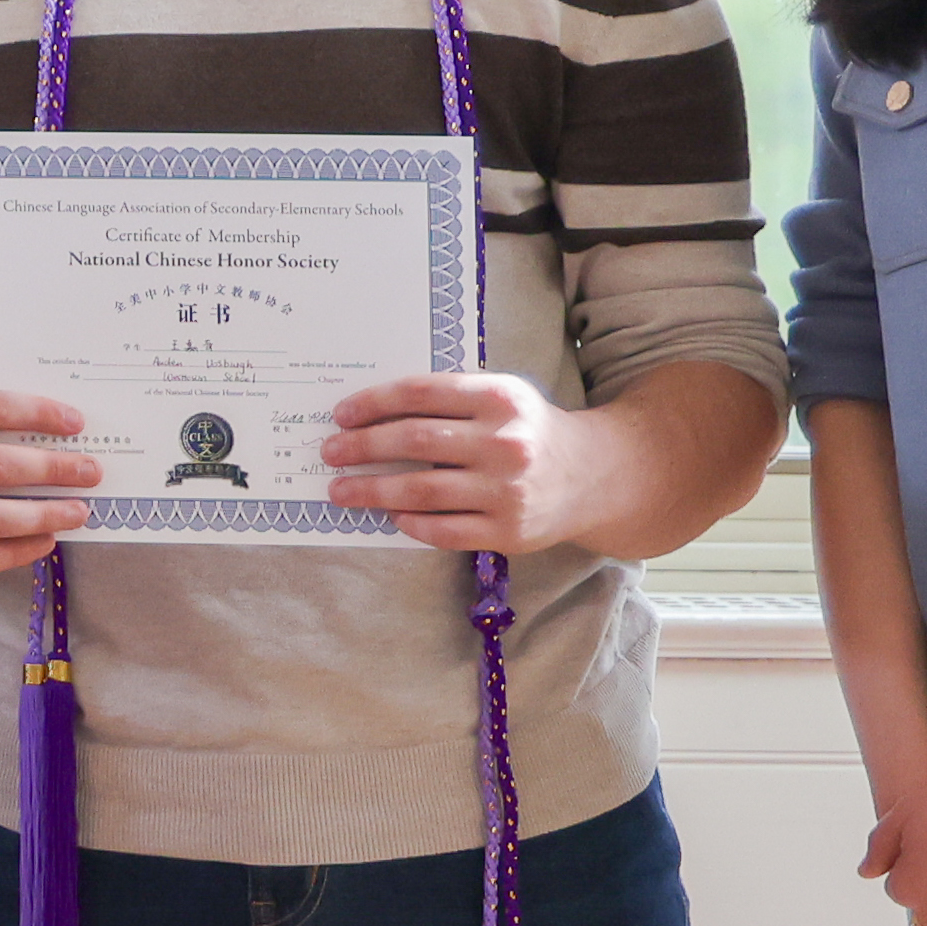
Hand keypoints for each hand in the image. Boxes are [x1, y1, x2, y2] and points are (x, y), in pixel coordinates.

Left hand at [319, 373, 575, 555]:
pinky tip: (392, 516)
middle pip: (414, 441)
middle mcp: (504, 443)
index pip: (419, 394)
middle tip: (330, 452)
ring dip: (371, 491)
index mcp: (498, 399)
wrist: (595, 476)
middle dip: (361, 447)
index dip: (372, 403)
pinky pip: (445, 530)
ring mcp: (507, 491)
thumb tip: (371, 411)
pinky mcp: (510, 531)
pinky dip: (411, 523)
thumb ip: (448, 398)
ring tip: (341, 490)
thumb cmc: (530, 431)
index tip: (340, 415)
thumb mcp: (501, 397)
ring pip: (422, 490)